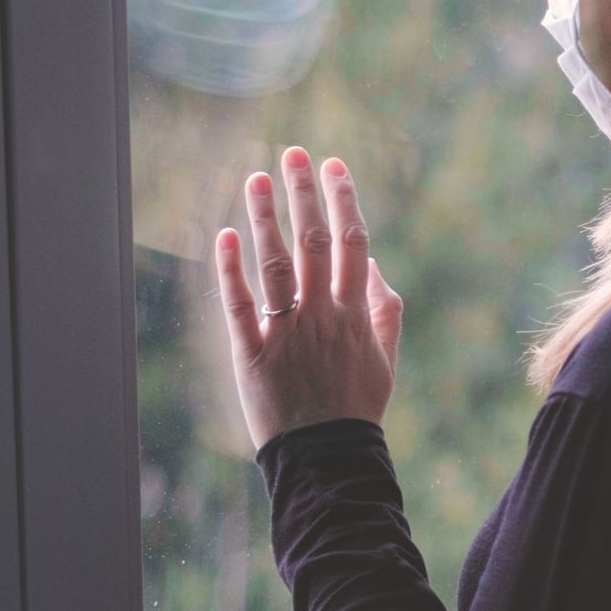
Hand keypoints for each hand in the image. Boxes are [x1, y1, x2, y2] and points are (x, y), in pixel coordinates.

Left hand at [215, 146, 403, 450]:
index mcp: (355, 314)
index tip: (334, 166)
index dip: (344, 200)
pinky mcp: (253, 355)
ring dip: (264, 218)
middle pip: (313, 243)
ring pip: (275, 265)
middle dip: (303, 193)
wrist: (326, 458)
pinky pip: (239, 305)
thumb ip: (385, 309)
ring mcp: (286, 334)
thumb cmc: (356, 406)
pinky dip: (231, 269)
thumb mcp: (385, 359)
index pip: (352, 243)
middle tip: (293, 153)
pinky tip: (225, 234)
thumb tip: (372, 263)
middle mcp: (321, 316)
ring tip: (255, 178)